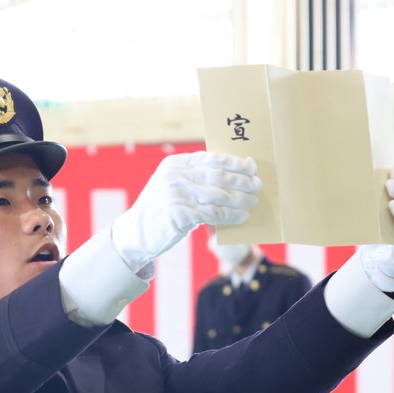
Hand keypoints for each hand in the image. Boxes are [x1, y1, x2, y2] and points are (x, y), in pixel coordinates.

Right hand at [111, 152, 259, 270]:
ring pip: (219, 195)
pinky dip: (231, 216)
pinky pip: (213, 213)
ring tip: (253, 202)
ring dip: (240, 199)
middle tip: (258, 186)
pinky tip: (241, 217)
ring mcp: (176, 194)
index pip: (211, 158)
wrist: (135, 234)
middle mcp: (175, 176)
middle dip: (242, 180)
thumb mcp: (172, 186)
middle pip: (218, 175)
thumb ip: (194, 178)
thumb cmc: (159, 211)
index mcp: (175, 164)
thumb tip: (231, 176)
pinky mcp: (179, 214)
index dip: (234, 162)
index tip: (251, 167)